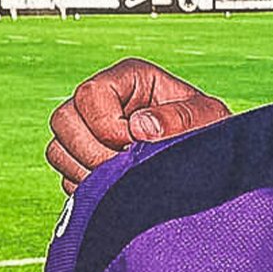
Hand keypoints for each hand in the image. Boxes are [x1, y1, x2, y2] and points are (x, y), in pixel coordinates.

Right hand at [47, 57, 232, 184]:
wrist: (214, 163)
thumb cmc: (213, 132)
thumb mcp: (209, 118)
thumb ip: (181, 118)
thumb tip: (140, 126)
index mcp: (129, 79)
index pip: (90, 95)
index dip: (108, 126)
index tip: (139, 146)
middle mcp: (102, 101)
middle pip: (63, 120)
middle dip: (93, 153)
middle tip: (128, 171)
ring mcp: (89, 132)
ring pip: (58, 151)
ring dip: (88, 173)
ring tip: (127, 183)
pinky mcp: (86, 162)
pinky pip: (66, 177)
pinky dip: (89, 191)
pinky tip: (120, 193)